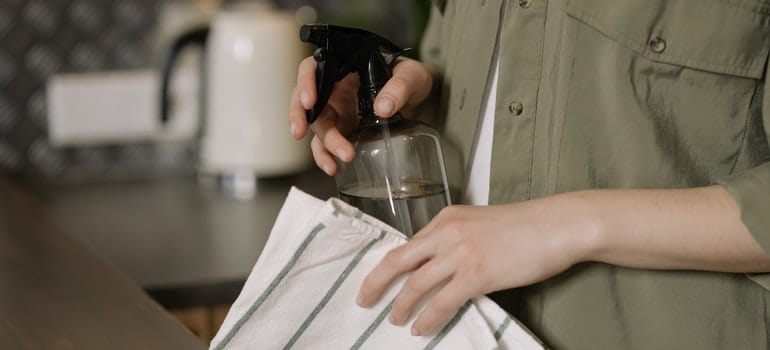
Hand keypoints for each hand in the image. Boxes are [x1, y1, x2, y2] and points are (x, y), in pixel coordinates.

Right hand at [288, 57, 434, 174]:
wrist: (423, 101)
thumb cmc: (413, 80)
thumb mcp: (411, 76)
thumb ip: (399, 87)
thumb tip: (383, 107)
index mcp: (344, 68)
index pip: (313, 69)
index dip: (305, 82)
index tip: (309, 100)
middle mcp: (335, 90)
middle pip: (307, 101)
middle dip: (301, 117)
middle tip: (299, 131)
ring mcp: (338, 113)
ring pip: (318, 127)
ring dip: (323, 145)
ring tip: (338, 160)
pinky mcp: (344, 132)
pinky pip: (326, 146)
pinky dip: (326, 157)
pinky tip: (334, 167)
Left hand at [356, 195, 599, 335]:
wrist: (557, 225)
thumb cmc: (524, 226)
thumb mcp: (480, 222)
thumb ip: (456, 238)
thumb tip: (438, 264)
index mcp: (447, 217)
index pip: (408, 244)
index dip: (389, 266)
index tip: (377, 280)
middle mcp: (447, 232)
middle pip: (399, 260)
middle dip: (376, 282)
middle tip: (364, 300)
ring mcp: (460, 254)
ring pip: (416, 284)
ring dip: (401, 306)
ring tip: (394, 320)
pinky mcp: (477, 275)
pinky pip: (442, 302)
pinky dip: (427, 318)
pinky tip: (420, 328)